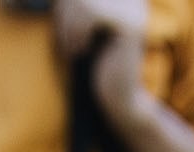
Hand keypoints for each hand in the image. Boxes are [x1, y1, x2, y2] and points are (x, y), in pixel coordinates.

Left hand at [52, 0, 147, 121]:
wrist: (118, 99)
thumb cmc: (96, 63)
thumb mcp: (80, 26)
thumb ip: (73, 6)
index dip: (64, 6)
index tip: (60, 29)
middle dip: (64, 15)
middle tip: (63, 42)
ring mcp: (133, 9)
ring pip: (84, 2)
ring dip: (68, 26)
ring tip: (69, 49)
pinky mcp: (130, 26)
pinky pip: (92, 13)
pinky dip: (78, 32)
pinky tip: (79, 51)